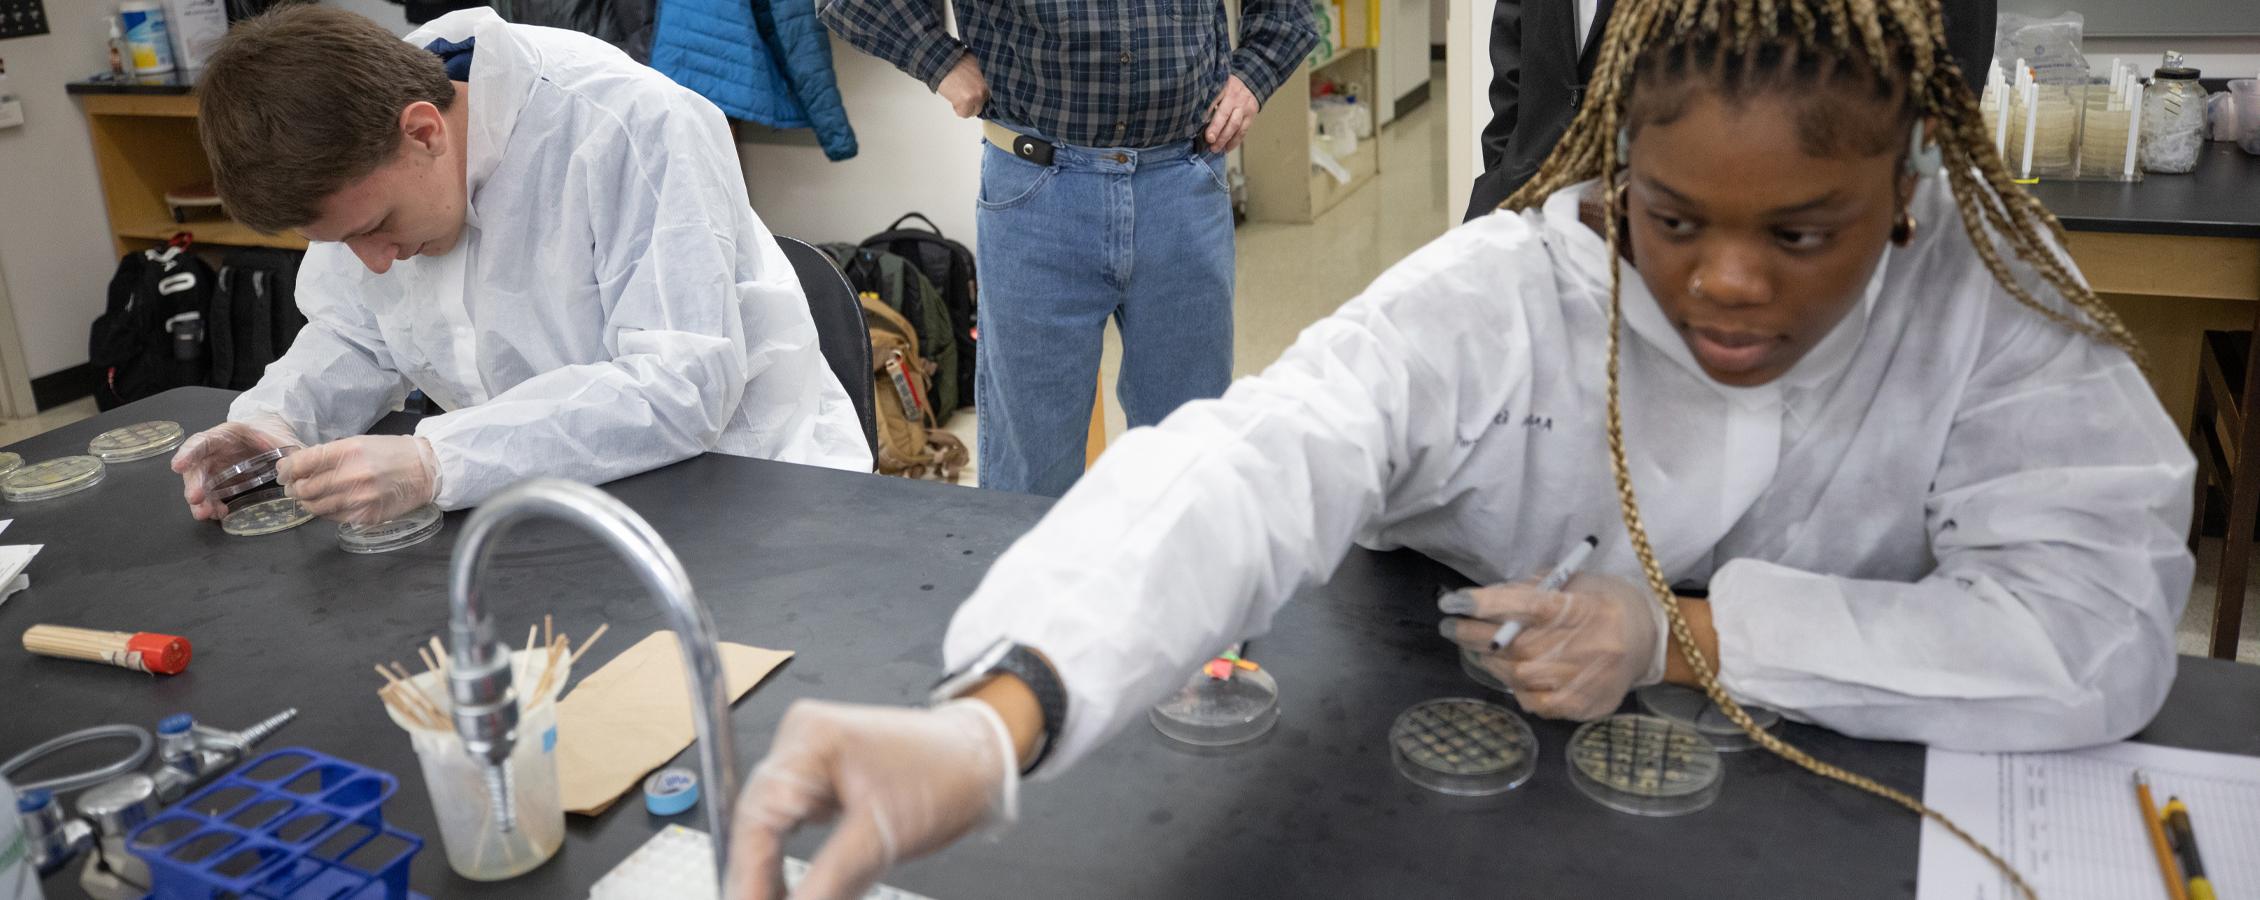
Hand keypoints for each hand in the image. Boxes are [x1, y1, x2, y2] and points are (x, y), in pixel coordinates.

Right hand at [172, 416, 302, 520]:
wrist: (273, 441)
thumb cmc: (274, 436)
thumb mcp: (282, 438)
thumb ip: (289, 449)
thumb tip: (297, 465)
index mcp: (227, 434)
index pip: (203, 441)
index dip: (189, 453)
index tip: (178, 466)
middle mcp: (214, 451)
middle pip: (197, 467)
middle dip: (194, 484)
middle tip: (196, 500)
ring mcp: (215, 468)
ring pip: (201, 485)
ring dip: (201, 501)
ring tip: (206, 514)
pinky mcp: (219, 483)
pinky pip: (211, 496)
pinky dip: (213, 506)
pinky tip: (219, 514)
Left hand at [275, 435, 439, 525]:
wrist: (424, 471)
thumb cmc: (390, 453)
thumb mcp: (358, 443)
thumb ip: (328, 455)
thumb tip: (296, 466)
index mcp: (348, 451)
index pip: (302, 463)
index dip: (286, 469)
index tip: (283, 473)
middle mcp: (351, 476)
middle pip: (304, 488)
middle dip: (294, 488)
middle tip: (294, 487)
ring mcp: (359, 499)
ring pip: (315, 506)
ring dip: (306, 502)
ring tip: (309, 497)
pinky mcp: (366, 516)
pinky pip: (333, 517)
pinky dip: (326, 511)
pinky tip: (331, 503)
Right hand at [726, 700, 1015, 899]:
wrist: (979, 758)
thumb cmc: (946, 776)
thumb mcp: (884, 836)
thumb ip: (831, 881)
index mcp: (811, 739)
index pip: (758, 815)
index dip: (748, 873)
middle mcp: (800, 741)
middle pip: (755, 819)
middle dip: (755, 875)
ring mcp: (807, 757)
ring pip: (767, 824)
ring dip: (767, 871)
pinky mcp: (818, 777)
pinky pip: (786, 823)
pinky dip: (785, 858)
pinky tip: (785, 890)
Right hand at [937, 54, 988, 118]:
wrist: (943, 62)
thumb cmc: (954, 61)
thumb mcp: (974, 64)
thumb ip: (979, 76)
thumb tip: (978, 82)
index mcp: (988, 80)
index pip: (989, 97)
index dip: (979, 97)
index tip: (973, 97)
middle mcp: (984, 88)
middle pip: (982, 105)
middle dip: (972, 103)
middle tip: (962, 96)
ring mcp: (977, 95)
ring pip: (974, 111)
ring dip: (965, 107)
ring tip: (956, 96)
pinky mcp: (967, 101)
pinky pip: (965, 114)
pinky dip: (958, 109)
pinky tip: (953, 99)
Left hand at [1203, 75, 1258, 151]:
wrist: (1251, 84)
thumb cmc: (1227, 88)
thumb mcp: (1218, 85)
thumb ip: (1208, 97)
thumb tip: (1193, 116)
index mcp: (1223, 87)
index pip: (1213, 99)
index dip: (1205, 111)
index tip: (1197, 122)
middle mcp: (1234, 97)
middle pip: (1225, 114)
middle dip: (1216, 128)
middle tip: (1209, 140)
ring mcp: (1244, 107)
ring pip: (1234, 124)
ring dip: (1224, 139)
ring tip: (1215, 148)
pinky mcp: (1250, 116)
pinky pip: (1243, 131)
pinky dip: (1234, 141)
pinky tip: (1226, 148)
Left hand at [1438, 573, 1668, 719]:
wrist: (1649, 639)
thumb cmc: (1604, 603)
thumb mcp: (1574, 582)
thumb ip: (1530, 590)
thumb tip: (1483, 600)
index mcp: (1582, 607)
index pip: (1527, 604)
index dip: (1485, 604)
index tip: (1452, 601)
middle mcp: (1587, 644)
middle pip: (1515, 645)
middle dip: (1474, 635)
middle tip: (1451, 626)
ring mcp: (1585, 678)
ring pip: (1519, 676)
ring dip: (1491, 662)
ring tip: (1480, 649)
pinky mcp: (1584, 705)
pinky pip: (1535, 702)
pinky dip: (1516, 688)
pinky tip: (1511, 674)